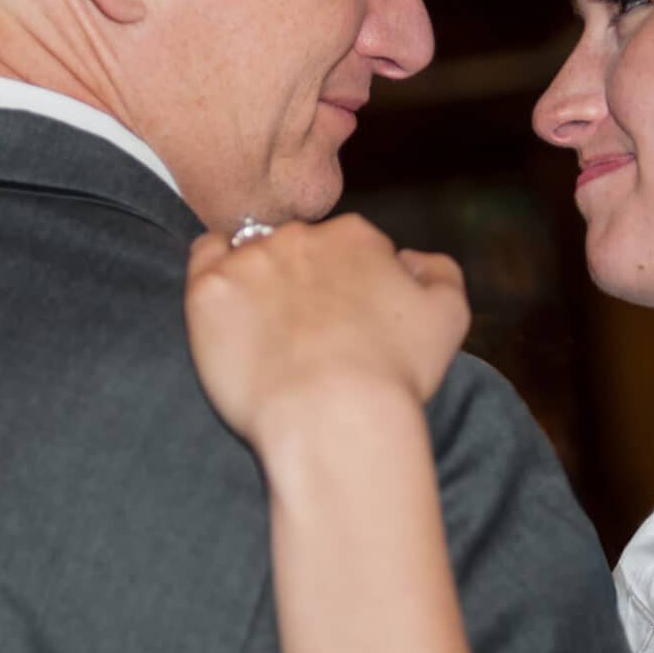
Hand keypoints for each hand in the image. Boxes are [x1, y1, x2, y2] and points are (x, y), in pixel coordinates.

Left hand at [185, 214, 469, 450]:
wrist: (334, 417)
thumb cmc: (395, 374)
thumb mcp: (449, 317)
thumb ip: (438, 271)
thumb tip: (409, 258)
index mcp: (356, 237)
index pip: (345, 246)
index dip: (344, 284)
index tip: (342, 321)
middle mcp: (302, 234)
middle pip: (296, 248)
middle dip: (299, 281)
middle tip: (302, 334)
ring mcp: (252, 258)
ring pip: (248, 252)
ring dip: (256, 280)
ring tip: (263, 332)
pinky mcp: (210, 288)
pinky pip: (204, 259)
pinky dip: (214, 276)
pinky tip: (227, 310)